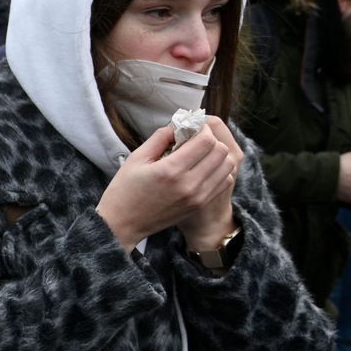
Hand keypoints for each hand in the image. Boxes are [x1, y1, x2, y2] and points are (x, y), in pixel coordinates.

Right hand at [96, 122, 237, 249]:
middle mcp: (189, 184)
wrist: (123, 224)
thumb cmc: (124, 190)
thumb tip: (178, 126)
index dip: (203, 129)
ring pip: (227, 165)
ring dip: (218, 154)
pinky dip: (219, 169)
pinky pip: (225, 180)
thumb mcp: (136, 158)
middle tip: (197, 138)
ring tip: (201, 153)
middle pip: (220, 151)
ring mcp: (198, 196)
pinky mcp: (200, 203)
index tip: (192, 127)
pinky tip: (204, 167)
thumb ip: (159, 138)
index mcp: (170, 170)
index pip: (206, 141)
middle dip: (211, 139)